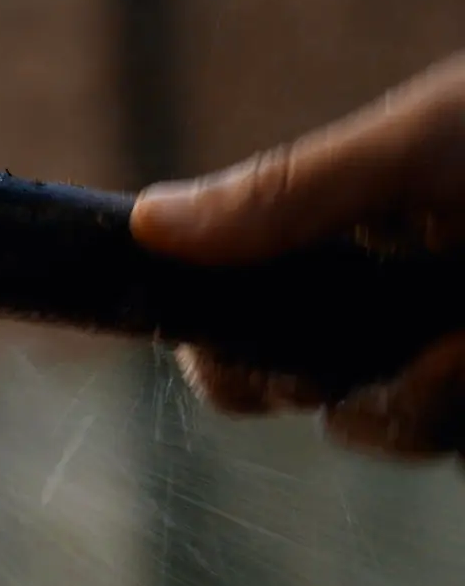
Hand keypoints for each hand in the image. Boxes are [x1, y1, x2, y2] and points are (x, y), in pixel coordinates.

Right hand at [132, 54, 464, 459]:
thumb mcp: (425, 145)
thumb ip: (292, 190)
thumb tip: (151, 222)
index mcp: (351, 240)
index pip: (238, 329)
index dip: (224, 354)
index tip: (240, 355)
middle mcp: (392, 306)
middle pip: (304, 396)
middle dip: (335, 384)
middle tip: (394, 344)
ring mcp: (451, 360)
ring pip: (392, 433)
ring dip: (422, 401)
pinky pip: (452, 440)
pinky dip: (457, 406)